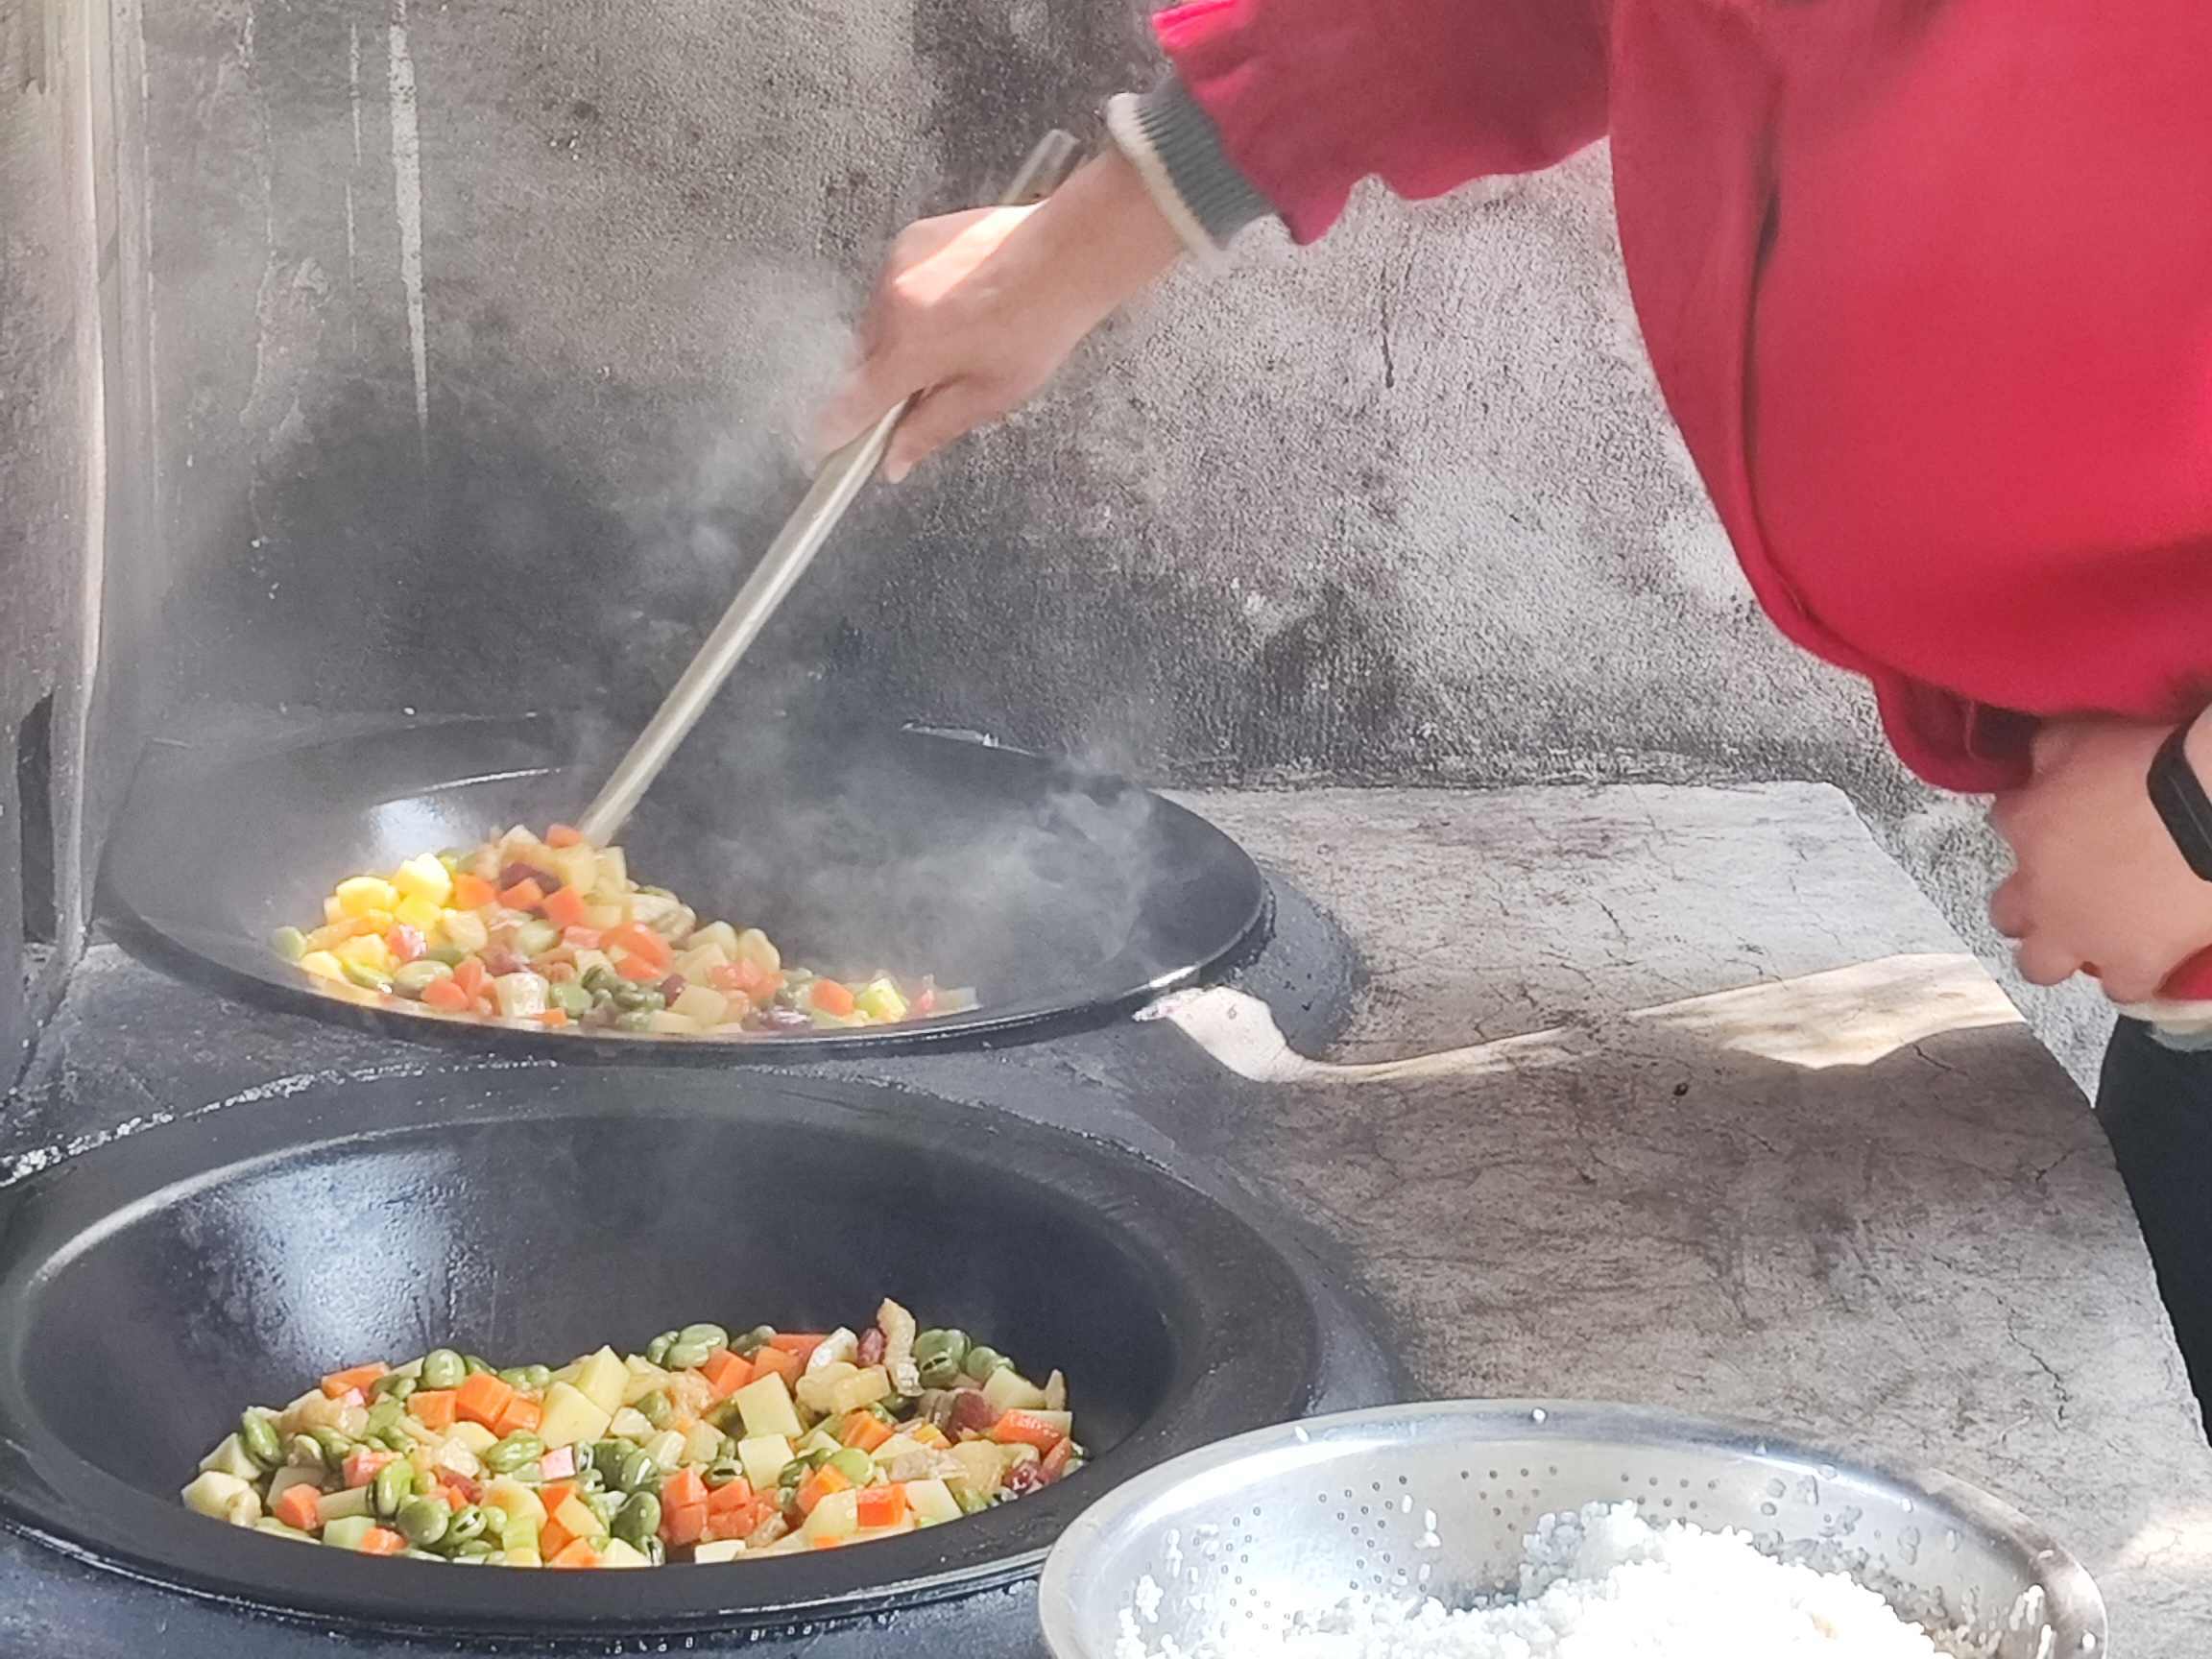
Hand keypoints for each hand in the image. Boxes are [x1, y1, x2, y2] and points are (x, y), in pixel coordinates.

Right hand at [818, 149, 1185, 480]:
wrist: (1064, 254)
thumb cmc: (1037, 325)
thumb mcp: (989, 395)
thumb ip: (930, 429)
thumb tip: (893, 462)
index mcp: (909, 350)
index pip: (851, 402)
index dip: (838, 428)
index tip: (830, 445)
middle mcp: (890, 304)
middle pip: (864, 362)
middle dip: (887, 381)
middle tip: (934, 385)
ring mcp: (895, 266)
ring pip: (877, 324)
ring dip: (900, 340)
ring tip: (957, 336)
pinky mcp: (908, 240)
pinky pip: (893, 287)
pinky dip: (912, 303)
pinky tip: (957, 304)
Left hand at [1987, 714, 2211, 1001]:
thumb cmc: (2150, 761)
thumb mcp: (2084, 734)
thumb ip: (2050, 751)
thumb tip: (2036, 759)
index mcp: (2025, 826)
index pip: (2006, 823)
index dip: (2032, 819)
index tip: (2059, 817)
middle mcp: (2038, 890)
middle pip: (2006, 914)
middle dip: (2028, 906)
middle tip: (2065, 894)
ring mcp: (2080, 935)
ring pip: (2041, 966)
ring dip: (2062, 952)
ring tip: (2096, 936)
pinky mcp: (2132, 965)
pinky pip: (2119, 989)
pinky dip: (2130, 976)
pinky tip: (2147, 960)